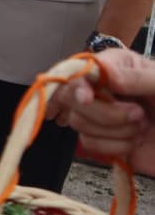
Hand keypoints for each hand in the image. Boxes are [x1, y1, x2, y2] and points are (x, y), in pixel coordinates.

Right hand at [48, 49, 154, 174]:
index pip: (82, 69)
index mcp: (117, 67)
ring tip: (142, 127)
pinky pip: (89, 143)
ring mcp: (101, 114)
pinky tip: (135, 141)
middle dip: (105, 113)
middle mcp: (103, 89)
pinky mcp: (103, 139)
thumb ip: (138, 78)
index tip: (87, 98)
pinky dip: (114, 147)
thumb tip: (105, 75)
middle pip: (72, 98)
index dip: (78, 84)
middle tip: (138, 115)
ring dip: (115, 131)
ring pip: (78, 122)